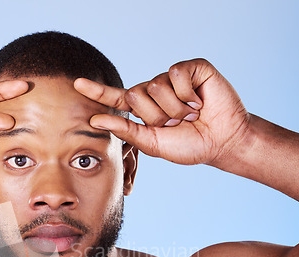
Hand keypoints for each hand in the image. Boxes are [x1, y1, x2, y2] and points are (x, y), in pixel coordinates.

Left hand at [74, 59, 249, 166]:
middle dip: (156, 117)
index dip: (97, 91)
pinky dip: (187, 92)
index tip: (77, 84)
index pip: (117, 98)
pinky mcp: (190, 68)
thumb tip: (95, 119)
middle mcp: (155, 91)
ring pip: (155, 86)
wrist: (221, 141)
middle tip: (176, 124)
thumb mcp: (153, 143)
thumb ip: (126, 131)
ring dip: (174, 108)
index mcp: (144, 110)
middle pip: (136, 96)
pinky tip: (199, 99)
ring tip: (190, 114)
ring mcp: (172, 79)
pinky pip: (175, 74)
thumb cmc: (188, 145)